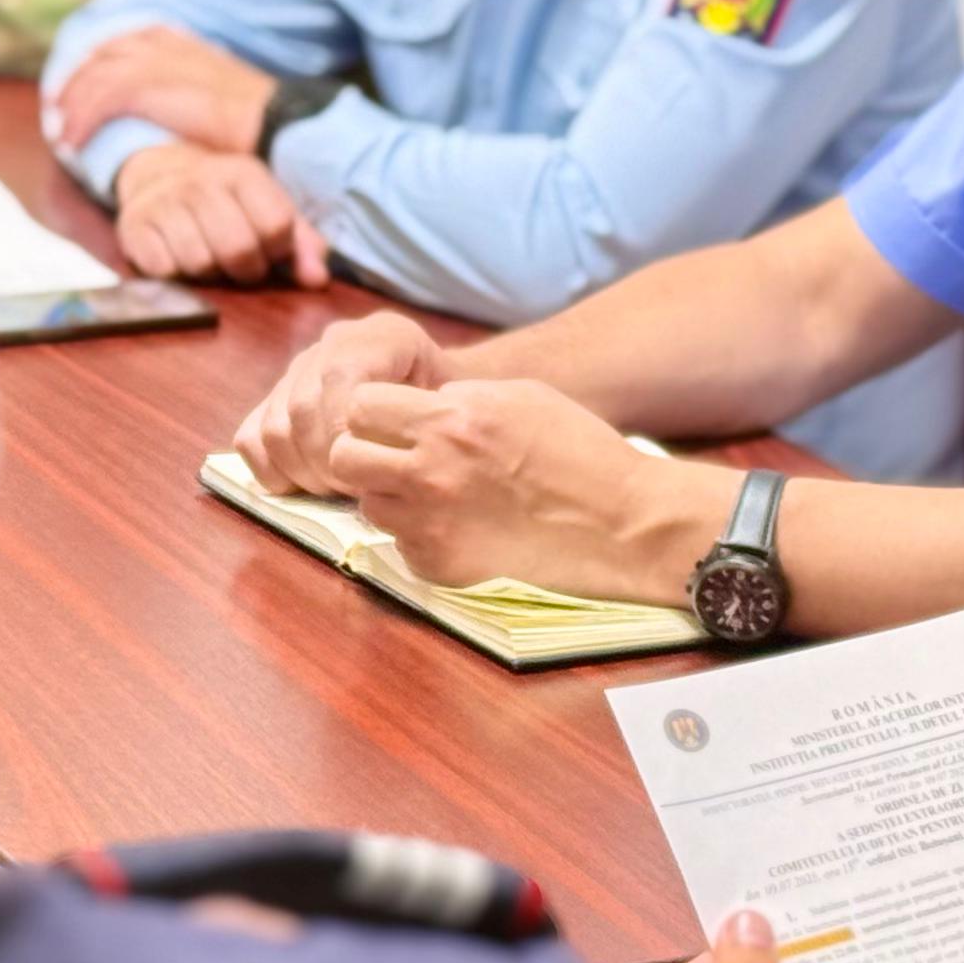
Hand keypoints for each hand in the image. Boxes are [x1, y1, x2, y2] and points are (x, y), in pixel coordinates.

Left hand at [48, 26, 280, 157]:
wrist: (273, 123)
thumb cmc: (255, 120)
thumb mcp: (221, 97)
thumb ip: (194, 93)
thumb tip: (184, 110)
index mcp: (182, 43)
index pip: (129, 40)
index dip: (101, 58)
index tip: (84, 79)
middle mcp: (164, 46)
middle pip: (104, 54)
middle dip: (77, 78)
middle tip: (58, 105)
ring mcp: (154, 64)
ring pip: (95, 77)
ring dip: (73, 105)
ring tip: (62, 133)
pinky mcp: (147, 88)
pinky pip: (99, 101)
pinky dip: (81, 121)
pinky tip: (72, 142)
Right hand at [113, 143, 324, 287]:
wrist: (157, 177)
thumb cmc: (225, 204)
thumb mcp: (267, 209)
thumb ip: (300, 243)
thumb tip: (317, 279)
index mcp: (242, 173)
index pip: (276, 226)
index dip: (278, 251)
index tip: (269, 250)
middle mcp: (201, 181)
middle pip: (238, 250)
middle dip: (245, 270)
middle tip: (239, 265)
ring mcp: (164, 201)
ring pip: (200, 263)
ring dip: (209, 275)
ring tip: (208, 259)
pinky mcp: (134, 226)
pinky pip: (163, 270)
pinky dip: (175, 275)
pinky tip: (178, 259)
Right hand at [231, 311, 450, 493]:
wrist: (446, 395)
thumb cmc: (456, 412)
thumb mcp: (460, 413)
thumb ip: (428, 427)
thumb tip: (383, 465)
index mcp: (384, 335)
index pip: (339, 377)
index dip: (344, 434)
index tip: (371, 476)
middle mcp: (336, 341)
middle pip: (300, 407)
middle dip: (323, 463)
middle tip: (354, 492)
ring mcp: (302, 367)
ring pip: (274, 425)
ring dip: (300, 471)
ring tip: (336, 490)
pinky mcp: (278, 396)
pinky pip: (251, 435)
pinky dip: (270, 469)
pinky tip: (303, 486)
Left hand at [324, 376, 723, 598]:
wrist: (621, 525)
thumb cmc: (580, 452)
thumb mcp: (520, 397)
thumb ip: (459, 397)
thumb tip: (419, 404)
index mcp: (451, 419)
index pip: (359, 405)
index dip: (372, 410)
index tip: (392, 418)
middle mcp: (430, 471)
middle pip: (343, 456)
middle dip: (361, 452)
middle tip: (394, 456)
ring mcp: (430, 523)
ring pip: (366, 503)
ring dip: (388, 495)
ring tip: (430, 492)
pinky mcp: (439, 565)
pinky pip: (400, 544)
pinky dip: (418, 534)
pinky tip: (457, 526)